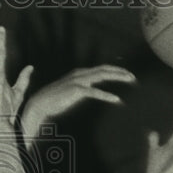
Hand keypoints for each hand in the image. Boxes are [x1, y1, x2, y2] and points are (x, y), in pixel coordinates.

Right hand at [20, 65, 135, 144]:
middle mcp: (80, 74)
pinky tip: (117, 100)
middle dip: (120, 72)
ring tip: (130, 81)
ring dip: (118, 77)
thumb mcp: (72, 92)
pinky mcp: (76, 91)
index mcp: (79, 73)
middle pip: (104, 69)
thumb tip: (92, 89)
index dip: (115, 70)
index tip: (126, 75)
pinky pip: (95, 92)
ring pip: (102, 76)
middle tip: (133, 77)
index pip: (101, 69)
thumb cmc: (54, 100)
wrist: (40, 104)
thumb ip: (83, 89)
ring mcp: (78, 81)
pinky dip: (107, 95)